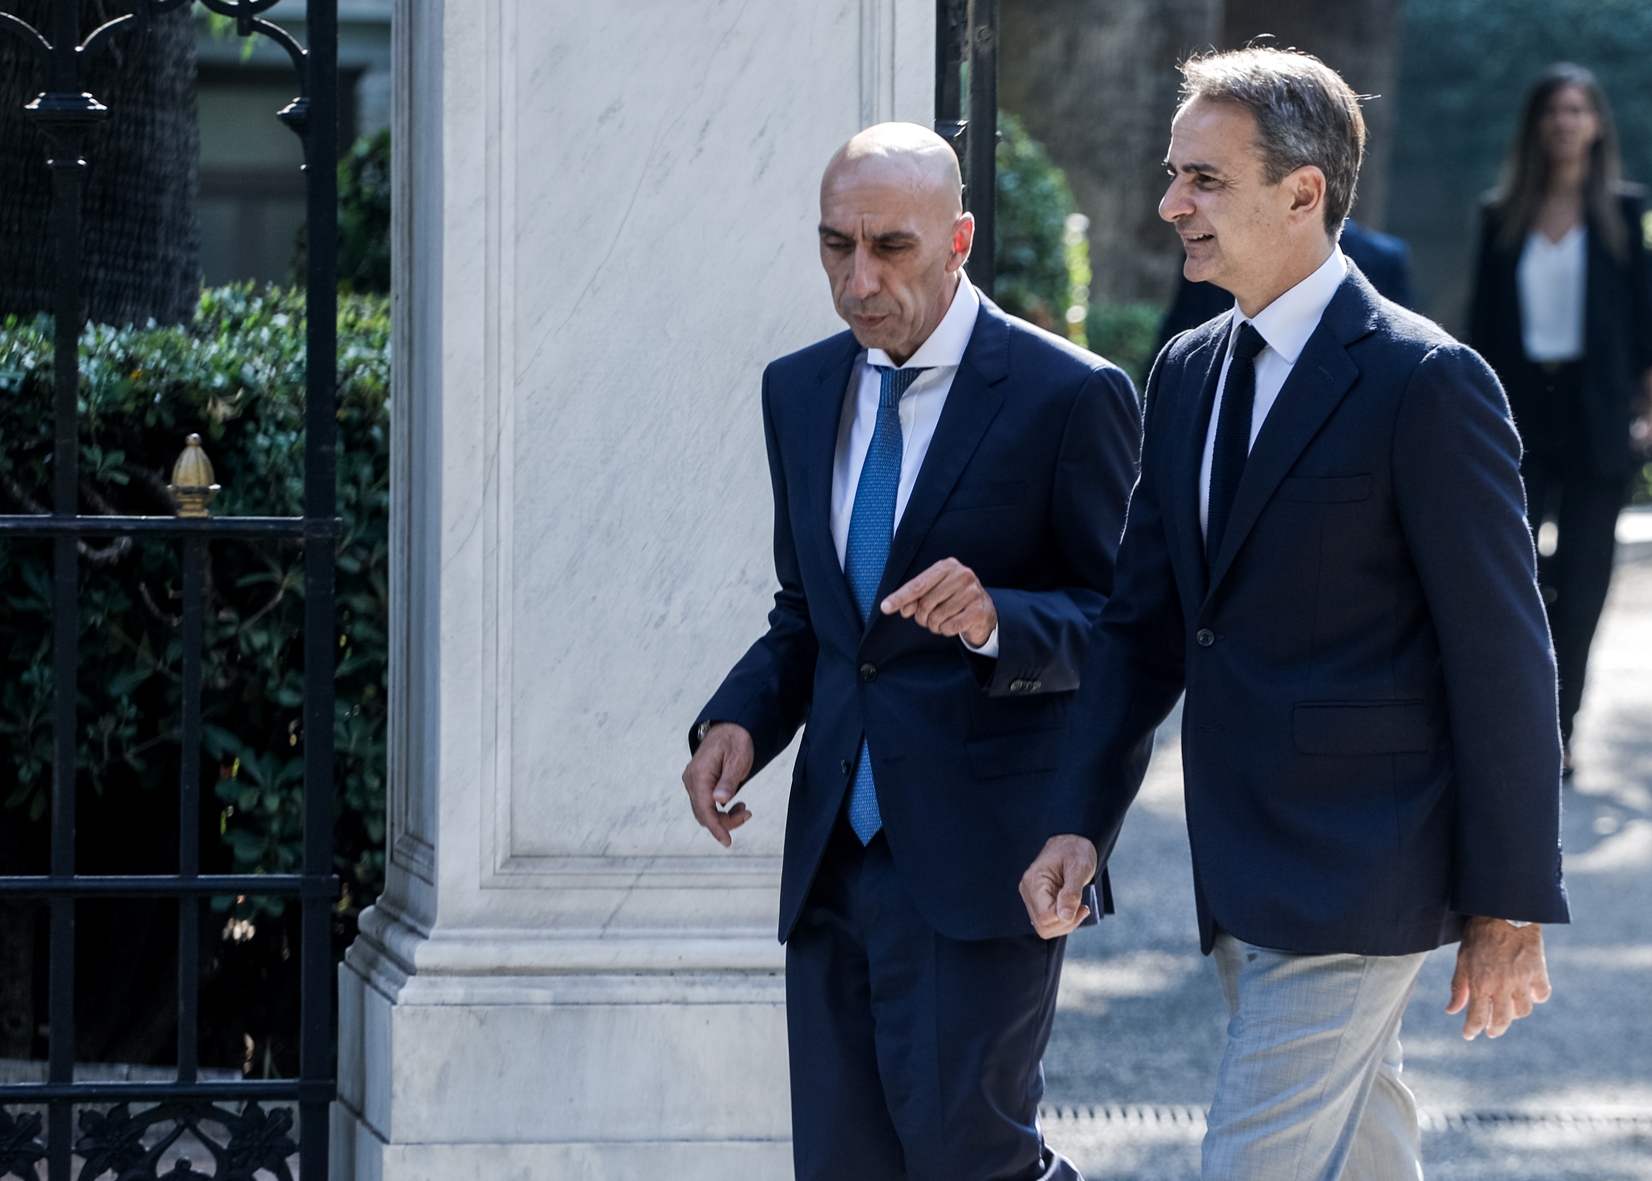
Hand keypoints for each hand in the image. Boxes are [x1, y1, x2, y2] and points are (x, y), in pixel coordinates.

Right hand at [681, 723, 755, 846]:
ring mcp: (693, 781)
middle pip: (703, 814)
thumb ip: (728, 780)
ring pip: (704, 811)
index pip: (704, 809)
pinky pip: (705, 803)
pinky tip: (734, 804)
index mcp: (700, 774)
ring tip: (744, 809)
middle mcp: (691, 779)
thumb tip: (719, 800)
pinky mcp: (698, 782)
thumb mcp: (738, 759)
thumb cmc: (736, 740)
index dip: (716, 827)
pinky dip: (719, 810)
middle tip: (747, 814)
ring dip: (723, 816)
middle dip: (724, 822)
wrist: (731, 726)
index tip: (727, 841)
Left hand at [881, 557, 996, 646]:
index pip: (917, 584)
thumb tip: (904, 609)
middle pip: (926, 603)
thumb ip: (916, 598)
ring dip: (935, 625)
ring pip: (937, 617)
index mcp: (947, 566)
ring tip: (943, 621)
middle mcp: (962, 575)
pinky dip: (946, 631)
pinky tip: (954, 625)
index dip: (900, 597)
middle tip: (927, 619)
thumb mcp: (933, 593)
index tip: (885, 607)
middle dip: (922, 617)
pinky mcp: (978, 610)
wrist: (983, 611)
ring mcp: (972, 592)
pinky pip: (949, 627)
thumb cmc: (953, 599)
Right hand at [1019, 834, 1097, 938]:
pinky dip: (1061, 919)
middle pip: (1043, 925)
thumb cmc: (1075, 849)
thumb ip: (1071, 894)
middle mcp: (1028, 890)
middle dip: (1066, 923)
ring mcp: (1031, 896)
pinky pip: (1047, 920)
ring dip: (1064, 923)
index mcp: (1034, 882)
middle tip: (1082, 908)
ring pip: (1044, 927)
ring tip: (1078, 907)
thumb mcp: (1079, 868)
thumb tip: (1064, 916)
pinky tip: (1072, 907)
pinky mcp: (1037, 900)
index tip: (1083, 907)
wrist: (1072, 839)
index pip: (1045, 916)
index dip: (1066, 919)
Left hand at [1446, 917, 1551, 1039]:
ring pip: (1523, 1011)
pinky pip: (1541, 995)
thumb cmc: (1479, 933)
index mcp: (1480, 981)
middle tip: (1490, 1031)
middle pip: (1502, 1020)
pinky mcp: (1538, 972)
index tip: (1468, 1035)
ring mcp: (1522, 980)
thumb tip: (1451, 1010)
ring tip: (1507, 1009)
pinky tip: (1528, 994)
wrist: (1505, 911)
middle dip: (1494, 1029)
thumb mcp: (1463, 957)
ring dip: (1514, 1013)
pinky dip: (1535, 997)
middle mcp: (1502, 984)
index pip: (1476, 1016)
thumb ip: (1458, 986)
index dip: (1471, 1030)